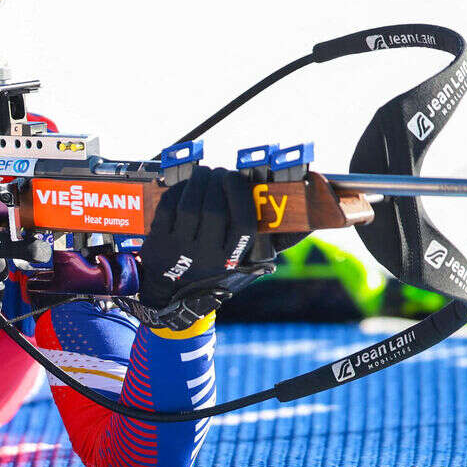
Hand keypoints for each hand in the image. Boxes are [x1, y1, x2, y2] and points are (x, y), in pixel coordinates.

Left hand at [137, 166, 261, 323]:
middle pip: (214, 209)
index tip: (237, 177)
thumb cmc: (212, 269)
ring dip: (197, 182)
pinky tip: (184, 187)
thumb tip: (309, 220)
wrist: (168, 294)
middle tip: (219, 172)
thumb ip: (270, 242)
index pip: (243, 223)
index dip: (240, 194)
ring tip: (202, 174)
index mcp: (231, 259)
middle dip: (217, 182)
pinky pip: (167, 208)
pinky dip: (176, 191)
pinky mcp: (157, 243)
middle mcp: (206, 256)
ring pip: (189, 205)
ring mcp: (179, 250)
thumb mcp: (242, 263)